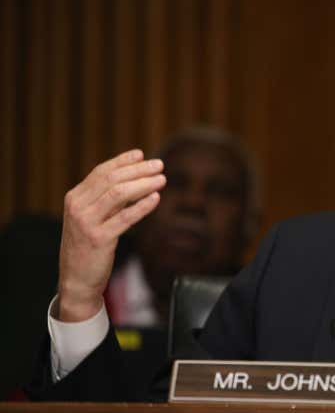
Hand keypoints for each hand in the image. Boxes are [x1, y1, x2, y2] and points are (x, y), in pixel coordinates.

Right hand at [57, 149, 165, 321]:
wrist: (76, 279)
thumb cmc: (88, 246)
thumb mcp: (91, 218)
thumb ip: (106, 199)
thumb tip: (134, 179)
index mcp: (75, 197)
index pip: (101, 172)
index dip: (122, 161)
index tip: (141, 154)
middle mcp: (78, 206)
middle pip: (112, 180)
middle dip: (138, 170)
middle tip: (159, 165)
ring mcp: (86, 222)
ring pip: (118, 194)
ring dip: (143, 184)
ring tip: (162, 179)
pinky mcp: (99, 239)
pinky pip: (125, 218)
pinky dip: (142, 207)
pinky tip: (156, 199)